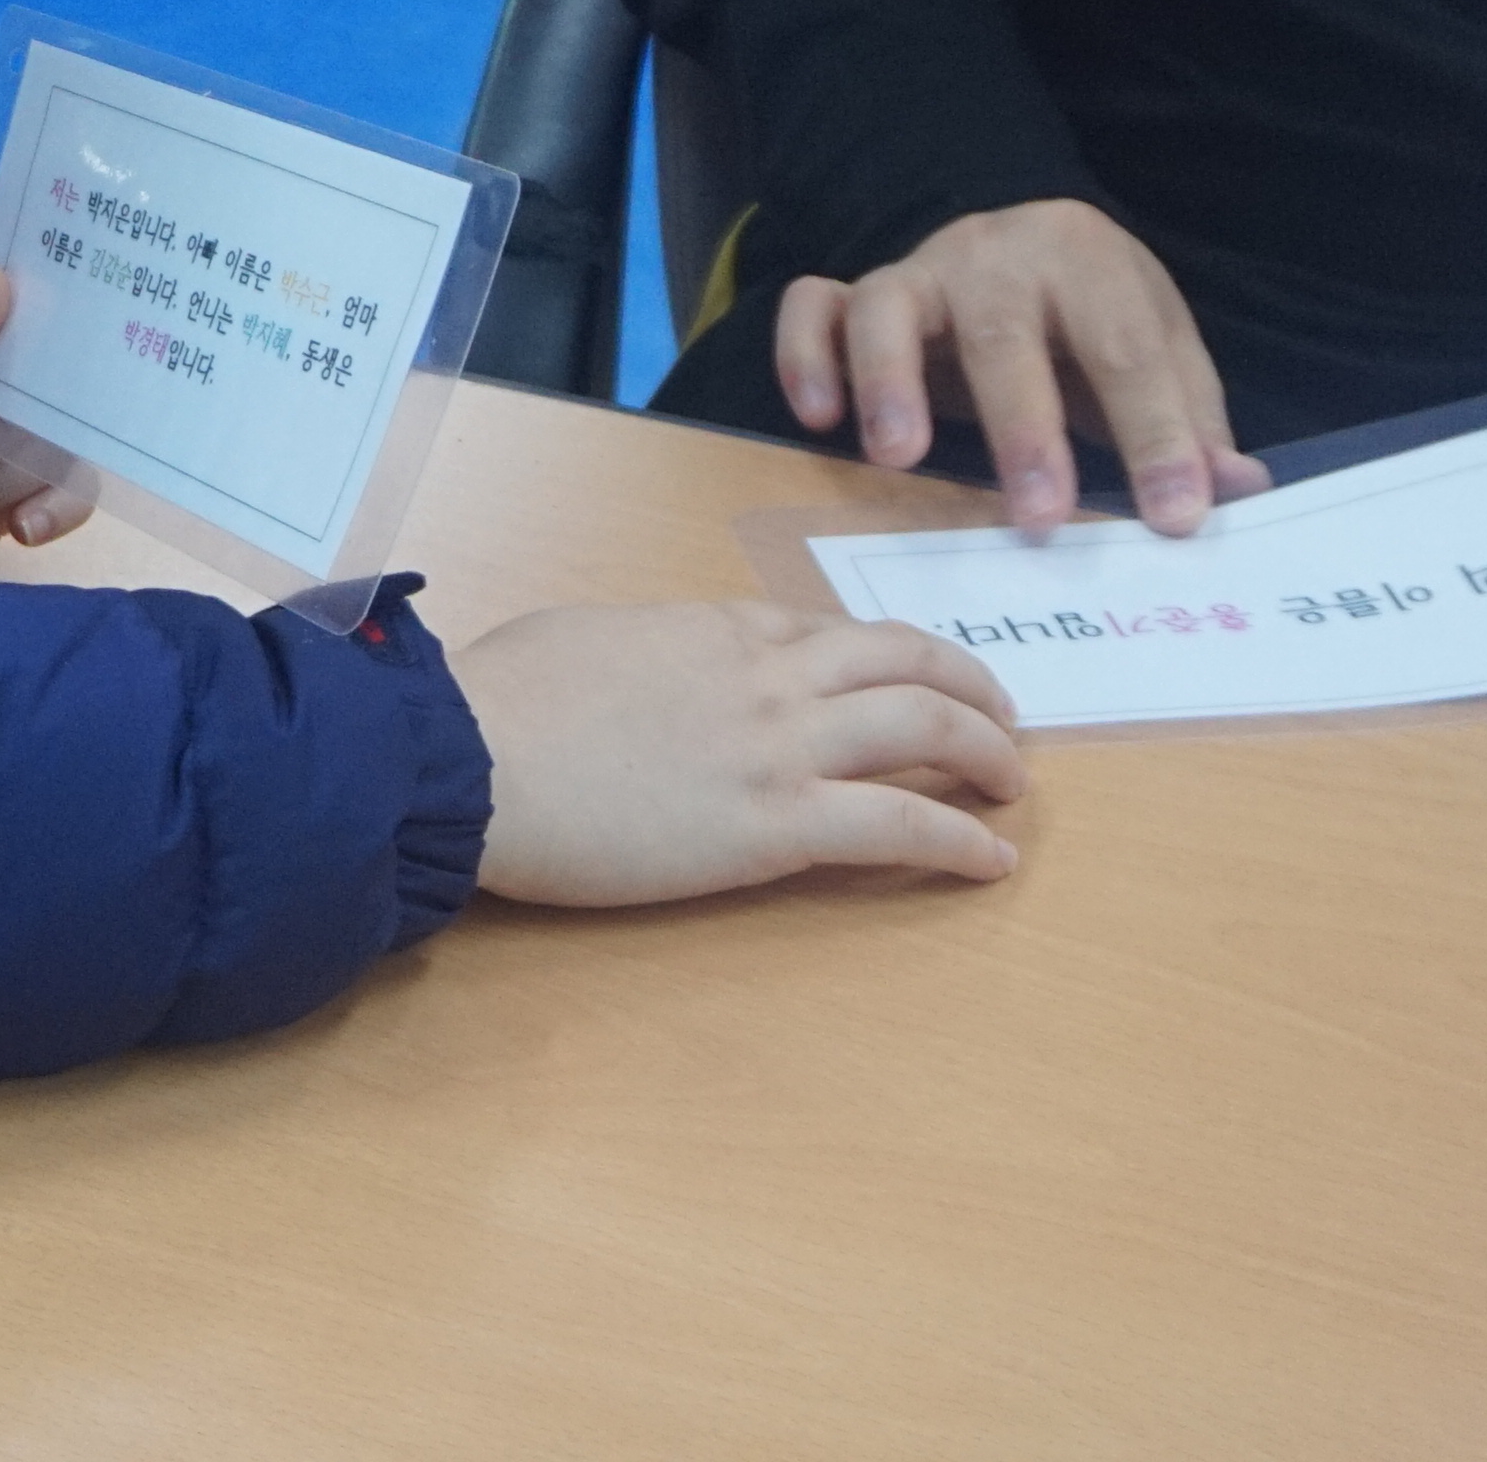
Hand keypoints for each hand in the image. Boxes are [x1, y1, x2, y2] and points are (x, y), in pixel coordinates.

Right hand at [464, 599, 1029, 904]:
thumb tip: (640, 672)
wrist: (473, 756)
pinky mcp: (778, 823)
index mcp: (714, 627)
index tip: (910, 682)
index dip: (887, 658)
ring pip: (925, 728)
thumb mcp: (579, 639)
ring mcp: (780, 745)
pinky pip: (902, 826)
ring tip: (1012, 785)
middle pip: (905, 663)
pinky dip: (961, 840)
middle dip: (970, 688)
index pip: (830, 634)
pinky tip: (992, 860)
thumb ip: (637, 650)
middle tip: (1000, 720)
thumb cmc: (498, 700)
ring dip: (986, 754)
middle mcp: (767, 674)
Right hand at [774, 198, 1268, 534]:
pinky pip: (812, 307)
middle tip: (1041, 515)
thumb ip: (1189, 419)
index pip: (1125, 348)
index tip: (1176, 516)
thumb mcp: (1158, 351)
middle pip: (1002, 333)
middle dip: (1023, 427)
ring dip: (890, 381)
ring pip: (887, 306)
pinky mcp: (854, 292)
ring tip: (898, 457)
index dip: (1154, 433)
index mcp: (1088, 259)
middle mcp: (996, 252)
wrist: (1025, 250)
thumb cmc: (1093, 320)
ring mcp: (917, 269)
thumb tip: (1237, 491)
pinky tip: (820, 419)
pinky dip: (805, 356)